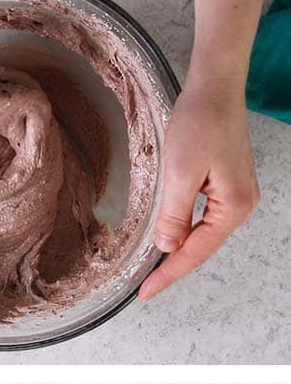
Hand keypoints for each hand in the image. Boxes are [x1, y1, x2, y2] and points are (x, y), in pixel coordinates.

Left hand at [139, 82, 258, 300]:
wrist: (215, 90)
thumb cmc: (200, 124)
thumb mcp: (180, 173)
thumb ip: (174, 214)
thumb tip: (167, 246)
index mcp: (233, 207)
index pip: (194, 252)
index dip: (168, 274)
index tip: (145, 294)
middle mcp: (240, 206)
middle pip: (201, 248)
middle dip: (173, 267)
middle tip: (144, 289)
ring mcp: (235, 196)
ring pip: (201, 235)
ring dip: (177, 251)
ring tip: (152, 272)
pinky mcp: (226, 186)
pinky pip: (202, 219)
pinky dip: (184, 232)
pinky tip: (168, 240)